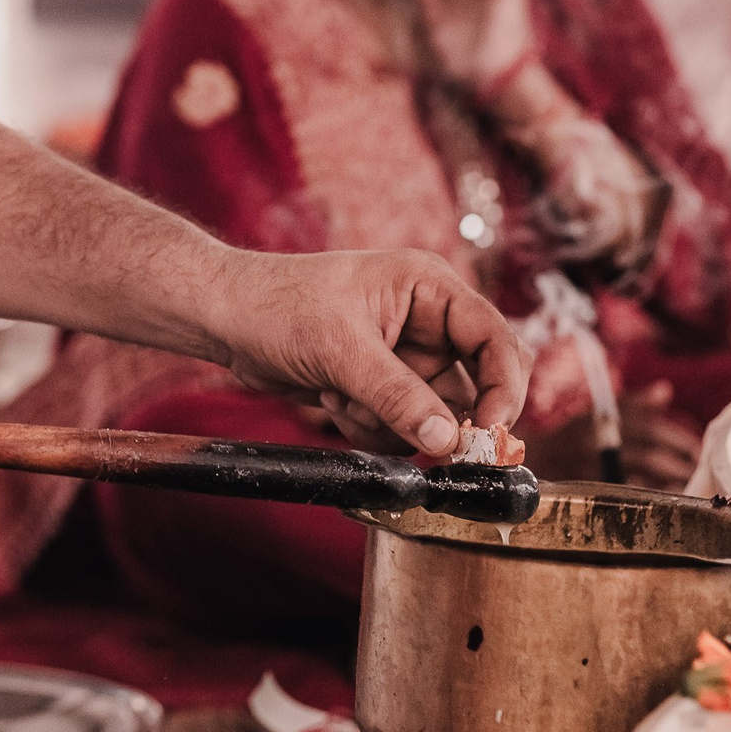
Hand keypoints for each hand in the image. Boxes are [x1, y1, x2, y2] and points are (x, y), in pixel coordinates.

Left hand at [204, 248, 531, 455]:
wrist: (227, 319)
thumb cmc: (280, 307)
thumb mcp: (341, 350)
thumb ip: (398, 396)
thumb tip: (448, 441)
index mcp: (430, 288)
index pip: (495, 339)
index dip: (503, 388)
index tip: (488, 434)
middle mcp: (430, 322)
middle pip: (477, 385)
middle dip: (444, 417)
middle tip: (426, 443)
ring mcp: (409, 357)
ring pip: (437, 416)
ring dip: (390, 422)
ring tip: (340, 394)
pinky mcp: (385, 386)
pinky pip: (403, 426)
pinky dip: (369, 426)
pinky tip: (330, 398)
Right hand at [523, 382, 701, 489]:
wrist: (531, 462)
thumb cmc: (571, 437)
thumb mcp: (597, 413)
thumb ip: (633, 403)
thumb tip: (665, 390)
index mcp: (603, 420)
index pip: (650, 426)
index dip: (678, 437)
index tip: (697, 448)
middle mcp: (597, 441)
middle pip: (649, 451)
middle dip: (680, 461)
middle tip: (701, 469)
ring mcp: (592, 468)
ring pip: (641, 474)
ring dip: (671, 480)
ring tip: (691, 484)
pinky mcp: (590, 490)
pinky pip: (628, 494)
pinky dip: (651, 496)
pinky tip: (667, 499)